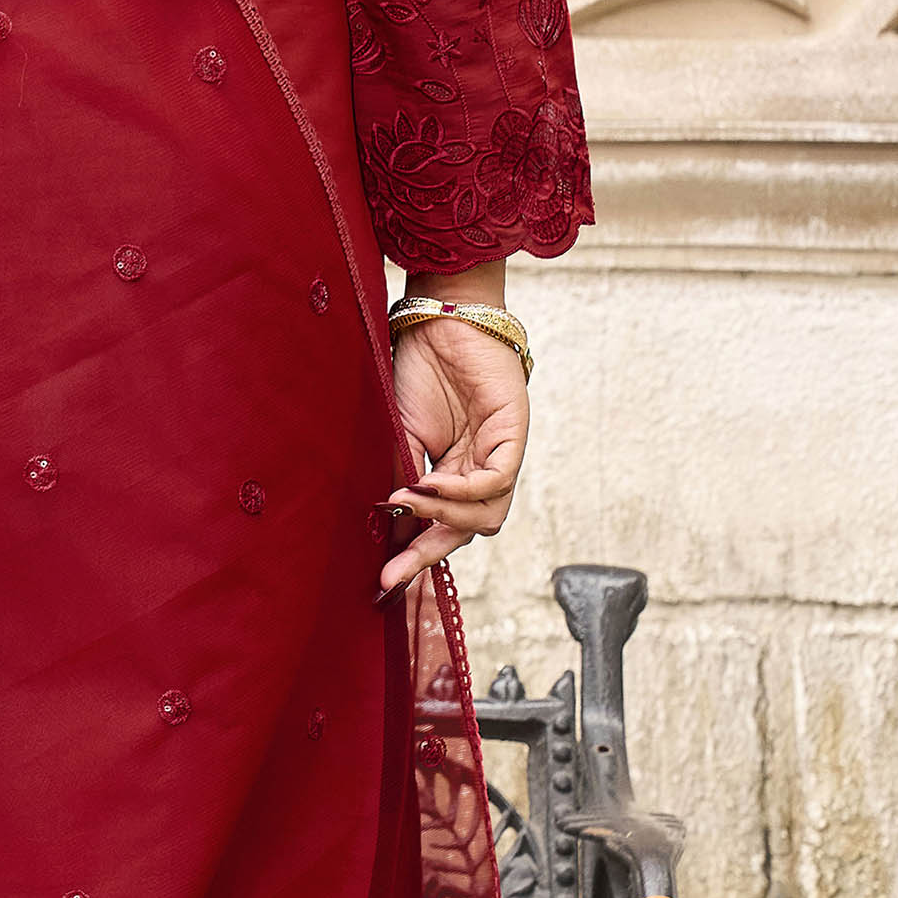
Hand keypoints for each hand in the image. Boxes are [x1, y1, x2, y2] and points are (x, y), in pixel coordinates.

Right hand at [380, 312, 528, 593]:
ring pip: (487, 516)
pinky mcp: (513, 435)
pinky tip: (430, 483)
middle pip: (466, 530)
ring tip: (410, 502)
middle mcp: (480, 468)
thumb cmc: (419, 366)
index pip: (442, 526)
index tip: (384, 580)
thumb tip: (385, 523)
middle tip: (395, 569)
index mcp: (453, 470)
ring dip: (446, 517)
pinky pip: (496, 481)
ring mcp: (499, 454)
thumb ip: (399, 477)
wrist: (439, 318)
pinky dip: (463, 490)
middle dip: (430, 553)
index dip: (416, 554)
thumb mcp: (398, 432)